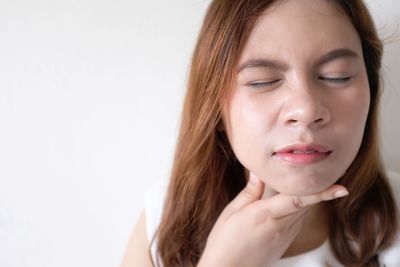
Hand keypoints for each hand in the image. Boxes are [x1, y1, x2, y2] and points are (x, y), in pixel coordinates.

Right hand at [197, 172, 347, 266]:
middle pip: (307, 204)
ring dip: (309, 198)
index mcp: (264, 215)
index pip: (298, 200)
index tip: (342, 188)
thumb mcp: (231, 212)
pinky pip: (297, 221)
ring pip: (304, 213)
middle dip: (319, 189)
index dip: (321, 193)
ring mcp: (284, 237)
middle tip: (328, 173)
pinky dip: (299, 208)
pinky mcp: (284, 243)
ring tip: (309, 182)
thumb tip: (259, 173)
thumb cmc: (224, 241)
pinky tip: (290, 200)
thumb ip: (250, 192)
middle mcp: (279, 226)